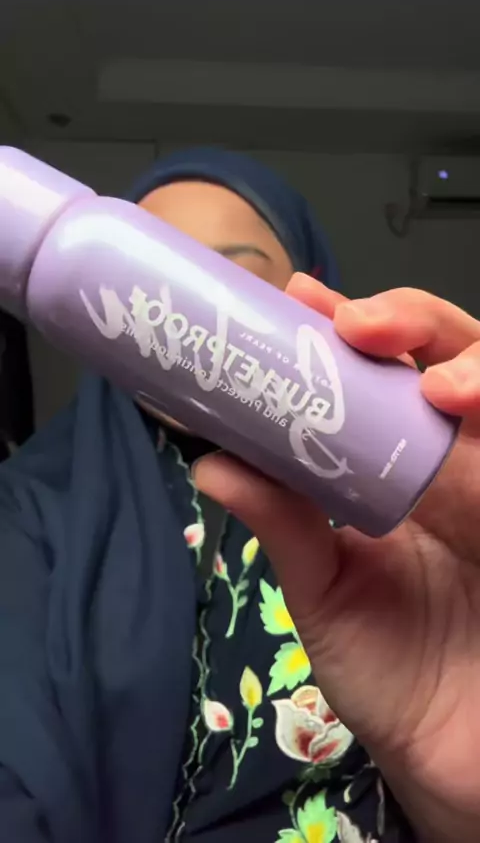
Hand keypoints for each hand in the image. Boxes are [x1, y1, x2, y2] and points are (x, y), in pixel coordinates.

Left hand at [193, 276, 479, 842]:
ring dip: (479, 375)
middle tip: (361, 325)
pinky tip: (474, 418)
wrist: (451, 759)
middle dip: (415, 330)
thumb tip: (212, 463)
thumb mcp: (325, 594)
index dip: (353, 332)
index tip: (304, 302)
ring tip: (440, 388)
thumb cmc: (390, 671)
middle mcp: (463, 467)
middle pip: (455, 365)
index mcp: (402, 471)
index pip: (384, 376)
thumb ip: (285, 526)